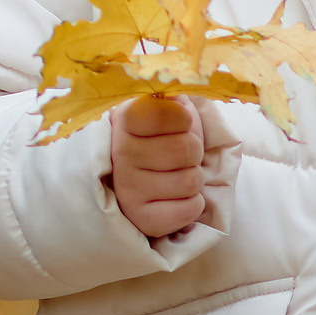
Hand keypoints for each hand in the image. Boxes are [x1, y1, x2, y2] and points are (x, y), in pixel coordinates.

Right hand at [110, 95, 206, 238]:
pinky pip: (189, 209)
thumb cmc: (158, 141)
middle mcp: (120, 154)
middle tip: (180, 156)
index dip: (183, 118)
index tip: (180, 123)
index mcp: (126, 120)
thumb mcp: (162, 111)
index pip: (165, 112)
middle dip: (194, 152)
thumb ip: (172, 98)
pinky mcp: (142, 218)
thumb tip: (180, 96)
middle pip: (187, 149)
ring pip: (191, 180)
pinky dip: (193, 204)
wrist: (137, 184)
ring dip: (193, 178)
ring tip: (175, 176)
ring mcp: (128, 188)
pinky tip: (175, 197)